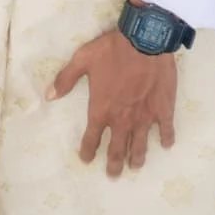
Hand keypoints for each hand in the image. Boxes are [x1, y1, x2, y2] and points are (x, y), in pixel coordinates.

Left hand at [47, 29, 176, 175]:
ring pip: (140, 146)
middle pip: (117, 150)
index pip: (92, 138)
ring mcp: (144, 117)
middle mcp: (122, 120)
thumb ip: (66, 79)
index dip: (88, 151)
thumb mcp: (83, 59)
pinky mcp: (163, 109)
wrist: (146, 39)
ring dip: (137, 158)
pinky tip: (166, 145)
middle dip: (114, 164)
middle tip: (113, 175)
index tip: (87, 159)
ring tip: (135, 167)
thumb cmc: (113, 49)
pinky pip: (166, 130)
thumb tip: (48, 96)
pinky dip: (166, 139)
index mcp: (102, 109)